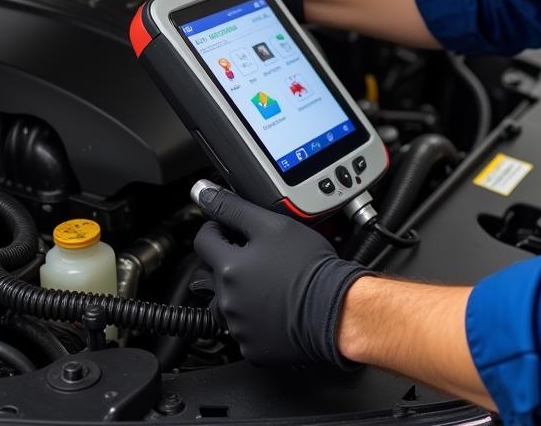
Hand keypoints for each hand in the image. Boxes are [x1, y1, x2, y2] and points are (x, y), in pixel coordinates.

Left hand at [193, 187, 372, 368]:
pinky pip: (244, 329)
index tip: (233, 229)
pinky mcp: (253, 347)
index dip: (218, 228)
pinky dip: (254, 318)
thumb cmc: (310, 267)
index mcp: (228, 268)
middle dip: (230, 262)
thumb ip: (234, 208)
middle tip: (260, 257)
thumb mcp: (272, 225)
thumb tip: (204, 193)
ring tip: (268, 283)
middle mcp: (227, 300)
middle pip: (214, 273)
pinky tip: (274, 306)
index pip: (204, 240)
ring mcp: (239, 327)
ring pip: (227, 303)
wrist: (336, 309)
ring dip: (239, 291)